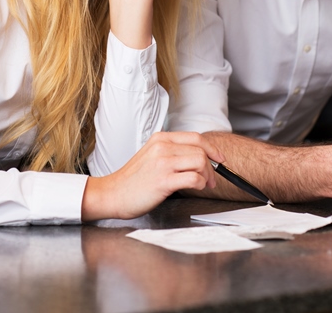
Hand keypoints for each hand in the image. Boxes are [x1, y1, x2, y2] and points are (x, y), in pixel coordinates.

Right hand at [81, 131, 221, 220]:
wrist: (112, 194)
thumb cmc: (132, 180)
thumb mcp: (151, 156)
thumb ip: (172, 152)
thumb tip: (199, 157)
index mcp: (160, 139)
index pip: (196, 138)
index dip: (212, 149)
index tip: (219, 159)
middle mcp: (162, 147)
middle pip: (201, 150)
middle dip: (212, 166)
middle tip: (211, 180)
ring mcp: (162, 162)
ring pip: (200, 162)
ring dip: (207, 176)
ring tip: (203, 185)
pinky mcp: (163, 180)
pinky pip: (194, 178)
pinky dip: (200, 184)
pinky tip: (195, 188)